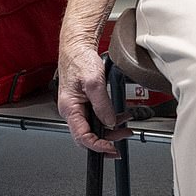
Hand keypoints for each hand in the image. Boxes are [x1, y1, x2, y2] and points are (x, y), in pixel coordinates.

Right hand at [57, 37, 130, 155]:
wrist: (77, 46)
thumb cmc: (79, 59)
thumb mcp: (94, 81)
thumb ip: (102, 104)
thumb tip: (109, 122)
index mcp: (69, 108)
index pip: (82, 137)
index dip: (98, 146)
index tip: (111, 148)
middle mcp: (72, 110)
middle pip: (88, 135)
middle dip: (107, 140)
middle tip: (123, 138)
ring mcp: (78, 107)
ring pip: (94, 127)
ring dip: (111, 130)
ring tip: (126, 128)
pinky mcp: (85, 102)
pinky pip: (97, 117)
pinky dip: (110, 119)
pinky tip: (121, 117)